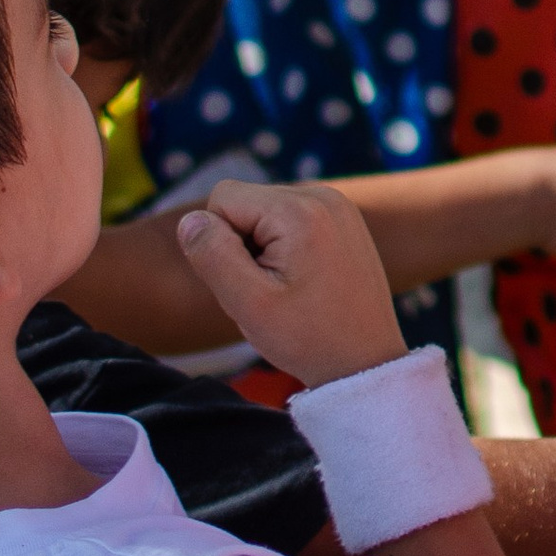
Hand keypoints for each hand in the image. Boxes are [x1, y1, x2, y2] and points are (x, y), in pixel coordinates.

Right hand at [175, 179, 404, 384]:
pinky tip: (304, 281)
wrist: (364, 361)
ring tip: (289, 288)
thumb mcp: (248, 304)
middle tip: (271, 289)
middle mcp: (323, 195)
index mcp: (299, 209)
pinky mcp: (344, 219)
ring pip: (265, 212)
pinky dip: (285, 247)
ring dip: (263, 248)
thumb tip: (190, 219)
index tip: (252, 280)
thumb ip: (212, 255)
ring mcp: (338, 205)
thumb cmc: (307, 338)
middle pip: (244, 203)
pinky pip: (290, 220)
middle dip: (243, 244)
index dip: (220, 242)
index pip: (222, 198)